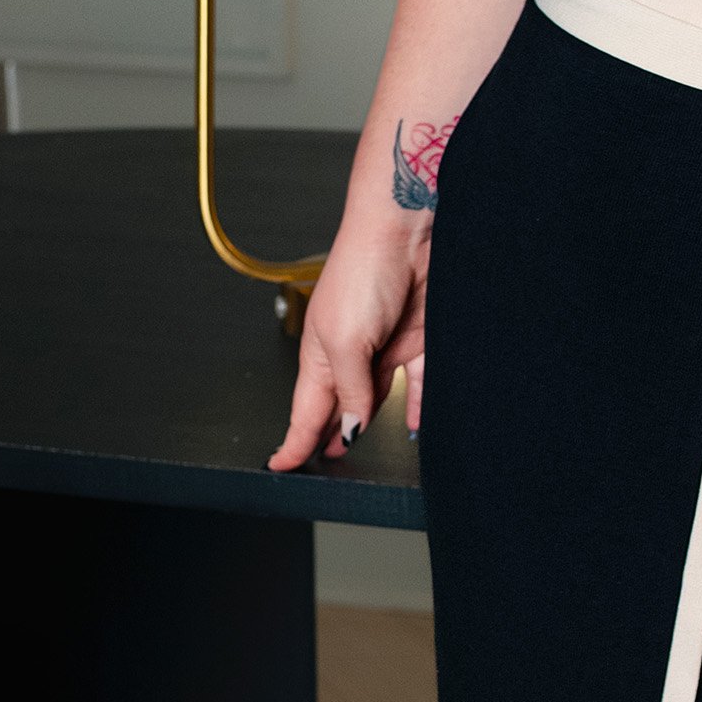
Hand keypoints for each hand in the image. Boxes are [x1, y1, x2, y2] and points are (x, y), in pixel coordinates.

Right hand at [266, 219, 429, 469]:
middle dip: (331, 437)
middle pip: (340, 408)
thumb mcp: (346, 341)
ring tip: (365, 456)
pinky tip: (416, 428)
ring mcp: (385, 349)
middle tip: (324, 468)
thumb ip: (349, 389)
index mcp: (320, 355)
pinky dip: (418, 408)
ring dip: (372, 427)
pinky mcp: (419, 342)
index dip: (294, 441)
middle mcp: (351, 354)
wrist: (409, 232)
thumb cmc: (364, 268)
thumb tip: (350, 427)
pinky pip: (419, 385)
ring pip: (378, 399)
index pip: (304, 411)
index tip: (282, 465)